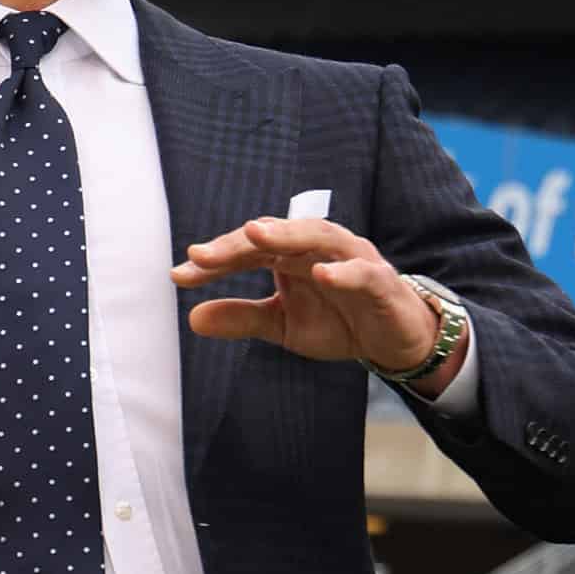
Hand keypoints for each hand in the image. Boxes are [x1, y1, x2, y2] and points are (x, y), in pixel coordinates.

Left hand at [169, 217, 455, 389]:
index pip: (246, 250)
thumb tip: (192, 317)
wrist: (394, 339)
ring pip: (317, 236)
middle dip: (237, 243)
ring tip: (256, 235)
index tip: (180, 275)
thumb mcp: (283, 325)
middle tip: (201, 254)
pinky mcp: (380, 280)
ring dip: (287, 234)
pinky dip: (342, 270)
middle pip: (274, 235)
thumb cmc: (338, 321)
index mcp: (289, 256)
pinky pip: (361, 271)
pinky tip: (322, 273)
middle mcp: (315, 248)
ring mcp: (349, 259)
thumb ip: (242, 318)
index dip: (214, 262)